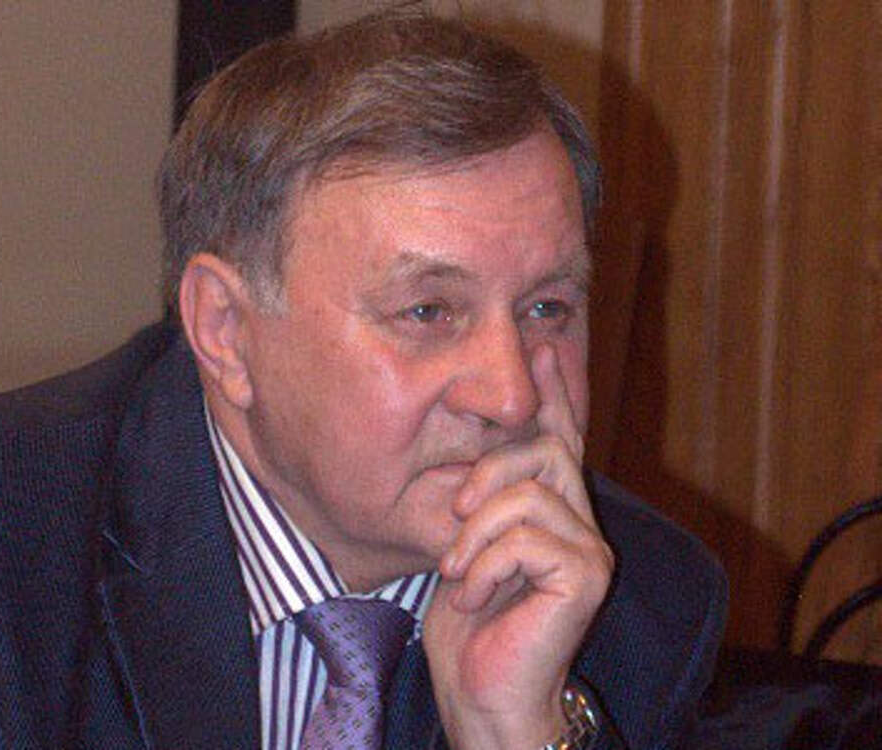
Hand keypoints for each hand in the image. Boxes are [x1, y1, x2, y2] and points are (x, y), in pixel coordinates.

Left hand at [422, 345, 613, 749]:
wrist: (481, 693)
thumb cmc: (470, 625)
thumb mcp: (466, 546)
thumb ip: (480, 501)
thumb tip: (468, 452)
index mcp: (553, 510)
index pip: (559, 438)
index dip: (553, 395)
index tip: (542, 349)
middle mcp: (581, 520)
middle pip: (540, 448)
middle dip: (485, 470)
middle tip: (454, 510)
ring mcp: (589, 546)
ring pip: (525, 492)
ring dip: (474, 534)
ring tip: (458, 572)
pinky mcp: (586, 572)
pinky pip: (525, 534)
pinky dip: (485, 564)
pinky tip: (474, 597)